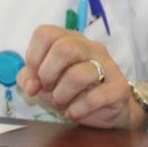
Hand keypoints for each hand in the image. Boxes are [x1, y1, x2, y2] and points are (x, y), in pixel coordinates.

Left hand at [16, 24, 132, 128]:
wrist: (110, 110)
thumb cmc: (75, 92)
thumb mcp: (46, 84)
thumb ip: (29, 79)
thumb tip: (30, 86)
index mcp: (70, 40)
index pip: (45, 34)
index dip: (33, 57)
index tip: (35, 78)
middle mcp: (90, 47)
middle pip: (64, 48)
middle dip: (48, 74)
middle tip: (49, 89)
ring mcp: (107, 65)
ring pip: (79, 74)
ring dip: (62, 94)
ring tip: (62, 103)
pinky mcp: (118, 87)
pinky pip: (95, 97)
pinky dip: (78, 109)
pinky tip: (74, 113)